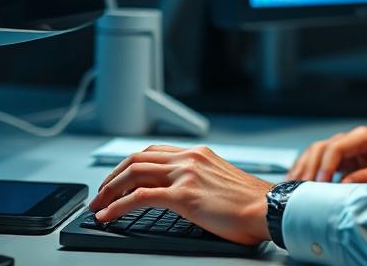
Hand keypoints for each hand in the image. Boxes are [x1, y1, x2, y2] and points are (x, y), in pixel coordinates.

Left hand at [89, 144, 274, 245]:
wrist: (268, 209)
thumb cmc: (250, 202)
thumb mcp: (220, 181)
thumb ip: (199, 180)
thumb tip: (180, 194)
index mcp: (198, 154)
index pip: (153, 152)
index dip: (129, 165)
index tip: (117, 180)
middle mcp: (189, 158)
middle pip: (137, 158)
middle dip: (112, 177)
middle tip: (100, 194)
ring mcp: (185, 175)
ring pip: (134, 173)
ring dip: (110, 190)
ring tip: (98, 206)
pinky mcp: (184, 196)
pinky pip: (140, 197)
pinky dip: (118, 205)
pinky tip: (108, 215)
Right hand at [287, 126, 366, 184]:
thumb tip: (343, 183)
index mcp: (363, 137)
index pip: (335, 147)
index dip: (325, 165)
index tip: (318, 183)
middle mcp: (351, 139)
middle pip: (321, 148)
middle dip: (309, 167)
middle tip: (302, 188)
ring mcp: (346, 148)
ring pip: (316, 153)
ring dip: (304, 167)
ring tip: (294, 186)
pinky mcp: (345, 159)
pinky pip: (321, 162)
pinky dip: (309, 170)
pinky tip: (299, 181)